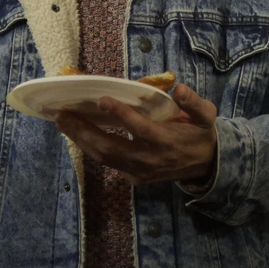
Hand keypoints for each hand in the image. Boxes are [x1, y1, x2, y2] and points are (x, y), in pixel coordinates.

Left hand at [54, 83, 218, 187]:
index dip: (121, 115)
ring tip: (62, 122)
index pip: (140, 128)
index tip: (102, 100)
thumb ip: (194, 103)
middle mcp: (149, 159)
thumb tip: (179, 89)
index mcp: (166, 141)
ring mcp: (139, 171)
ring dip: (81, 139)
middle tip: (62, 114)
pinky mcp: (133, 178)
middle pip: (111, 147)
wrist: (204, 166)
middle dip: (84, 131)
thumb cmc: (200, 134)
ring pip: (104, 157)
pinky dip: (90, 148)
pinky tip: (76, 133)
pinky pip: (108, 162)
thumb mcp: (206, 116)